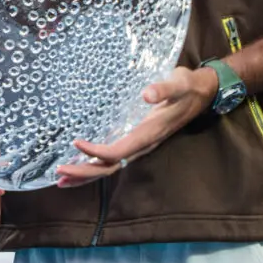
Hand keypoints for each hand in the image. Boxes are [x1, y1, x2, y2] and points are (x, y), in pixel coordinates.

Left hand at [54, 66, 218, 187]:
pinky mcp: (137, 139)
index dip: (98, 152)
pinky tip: (79, 165)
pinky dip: (95, 164)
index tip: (76, 143)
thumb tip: (147, 93)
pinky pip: (114, 158)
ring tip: (61, 179)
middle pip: (111, 166)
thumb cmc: (188, 86)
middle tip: (59, 173)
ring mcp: (140, 144)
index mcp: (150, 133)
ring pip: (111, 166)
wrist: (203, 92)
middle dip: (86, 172)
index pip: (120, 150)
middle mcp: (144, 144)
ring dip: (87, 174)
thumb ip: (164, 88)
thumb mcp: (179, 82)